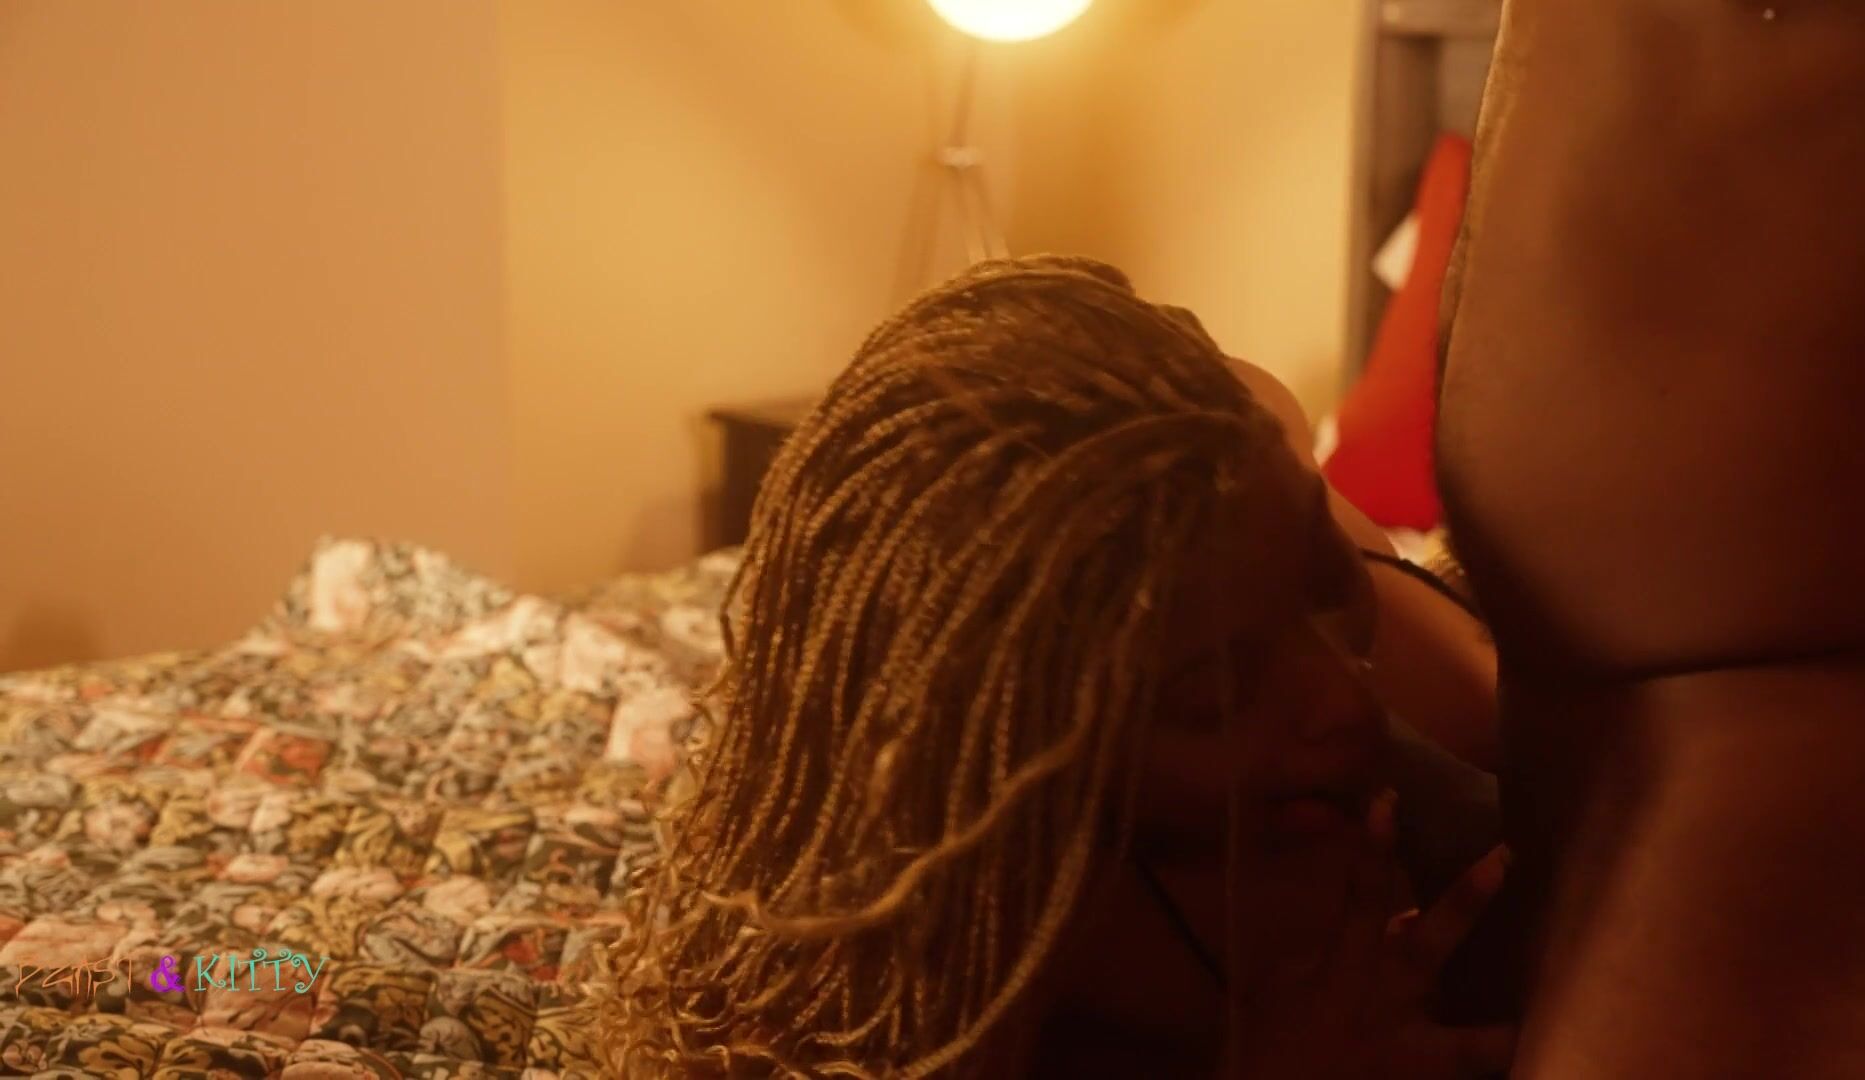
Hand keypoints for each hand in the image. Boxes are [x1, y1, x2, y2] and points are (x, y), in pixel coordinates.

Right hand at [1226, 791, 1514, 1077]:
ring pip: (1468, 1043)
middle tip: (1504, 857)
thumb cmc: (1266, 1043)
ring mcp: (1406, 1050)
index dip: (1373, 847)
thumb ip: (1323, 951)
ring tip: (1536, 1022)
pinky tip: (1523, 1062)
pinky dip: (1489, 1064)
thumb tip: (1382, 921)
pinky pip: (1462, 1072)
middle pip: (1429, 946)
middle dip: (1465, 901)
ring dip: (1501, 1034)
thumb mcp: (1281, 987)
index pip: (1359, 896)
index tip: (1390, 798)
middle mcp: (1382, 1002)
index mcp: (1342, 970)